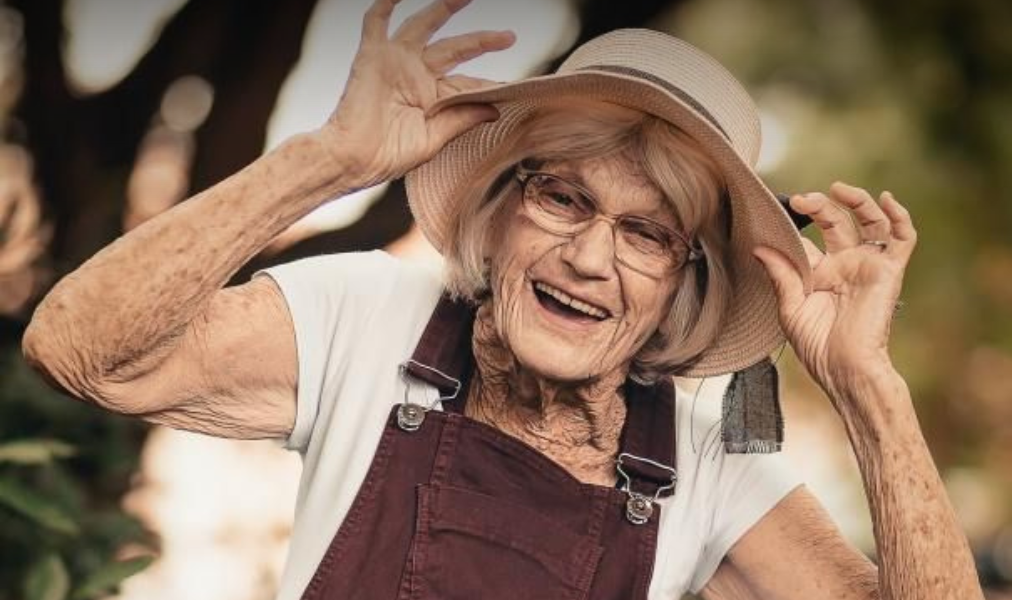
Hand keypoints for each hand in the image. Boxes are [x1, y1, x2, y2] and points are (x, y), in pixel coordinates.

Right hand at [319, 0, 514, 188]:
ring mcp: (396, 62)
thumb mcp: (435, 139)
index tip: (517, 85)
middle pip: (455, 49)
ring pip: (424, 25)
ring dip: (443, 8)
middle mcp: (417, 75)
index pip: (469, 83)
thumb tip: (496, 108)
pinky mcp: (372, 55)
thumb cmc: (390, 156)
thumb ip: (463, 118)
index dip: (492, 84)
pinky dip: (386, 3)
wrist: (354, 159)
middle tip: (509, 37)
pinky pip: (377, 21)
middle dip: (482, 40)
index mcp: (434, 97)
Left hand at [753, 182, 916, 406]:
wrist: (844, 368)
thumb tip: (758, 247)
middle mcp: (843, 264)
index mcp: (818, 272)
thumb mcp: (789, 306)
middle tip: (802, 199)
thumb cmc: (816, 345)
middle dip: (819, 206)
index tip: (771, 213)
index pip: (806, 237)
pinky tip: (888, 199)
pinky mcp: (888, 271)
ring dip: (857, 201)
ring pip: (869, 221)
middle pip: (835, 222)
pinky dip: (900, 216)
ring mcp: (866, 265)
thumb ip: (780, 274)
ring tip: (838, 189)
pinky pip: (902, 238)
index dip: (793, 223)